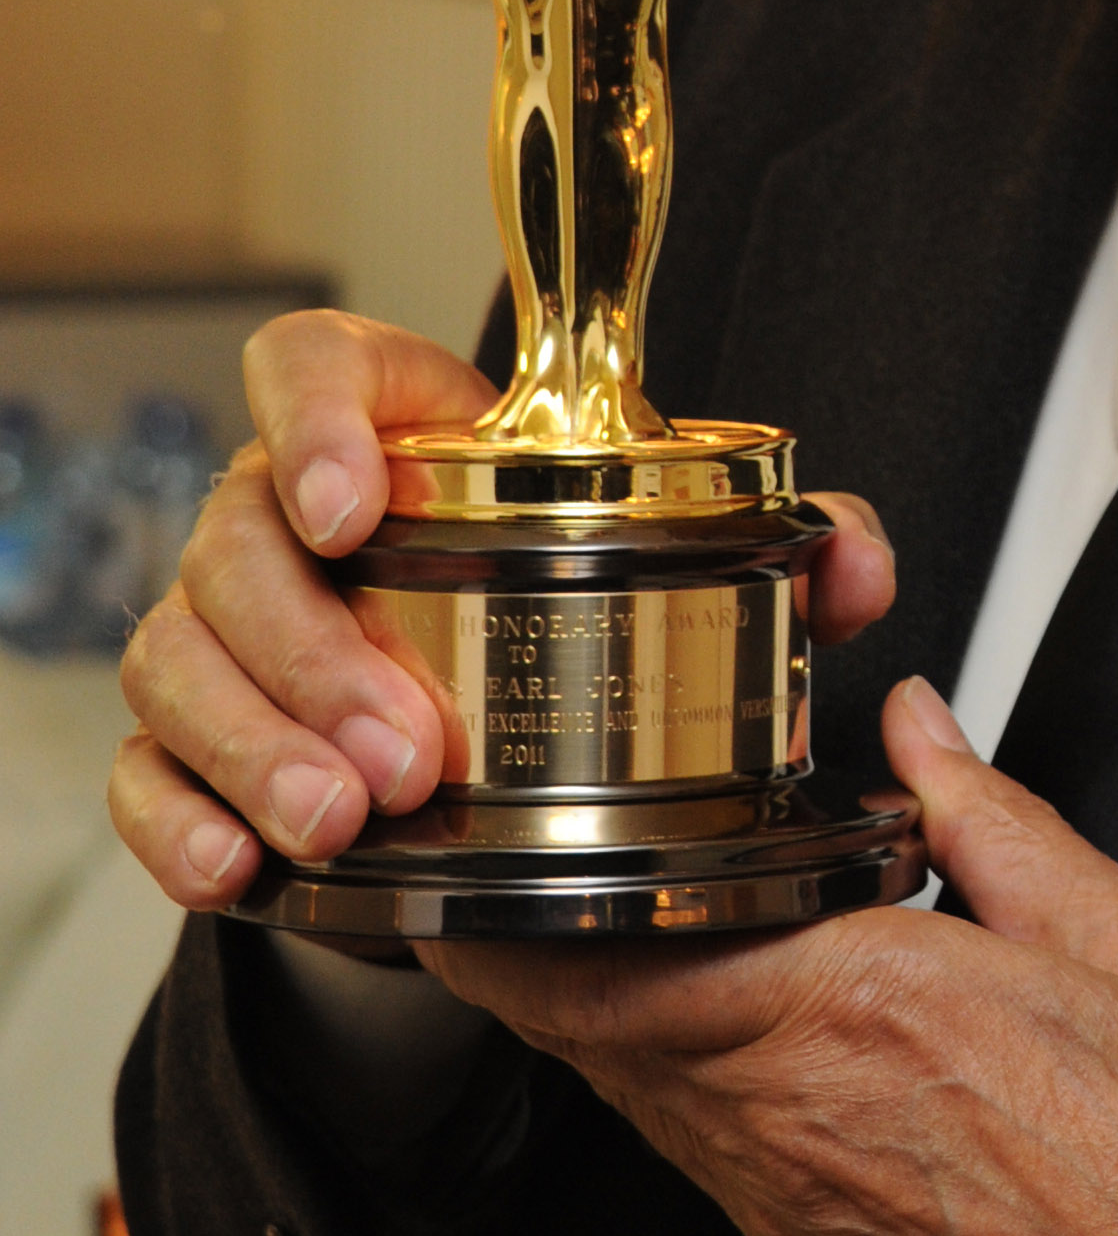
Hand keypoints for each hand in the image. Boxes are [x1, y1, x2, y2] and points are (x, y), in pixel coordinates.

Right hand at [108, 308, 897, 912]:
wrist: (501, 730)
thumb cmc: (571, 599)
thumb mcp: (676, 556)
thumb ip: (777, 547)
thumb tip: (851, 565)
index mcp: (397, 431)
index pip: (312, 368)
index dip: (316, 422)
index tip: (354, 507)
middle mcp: (287, 518)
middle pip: (239, 540)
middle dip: (310, 651)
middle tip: (405, 749)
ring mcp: (229, 632)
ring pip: (184, 660)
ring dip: (259, 744)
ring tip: (347, 818)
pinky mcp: (196, 745)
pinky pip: (146, 773)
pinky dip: (184, 823)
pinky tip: (242, 867)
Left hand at [422, 679, 1117, 1235]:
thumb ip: (991, 820)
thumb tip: (921, 735)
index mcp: (862, 1005)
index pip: (602, 951)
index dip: (507, 904)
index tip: (483, 852)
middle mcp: (799, 1124)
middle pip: (587, 1034)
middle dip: (543, 954)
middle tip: (539, 880)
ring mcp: (801, 1223)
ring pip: (646, 1106)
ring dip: (631, 1026)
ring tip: (670, 948)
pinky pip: (722, 1176)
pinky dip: (711, 1103)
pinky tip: (781, 1059)